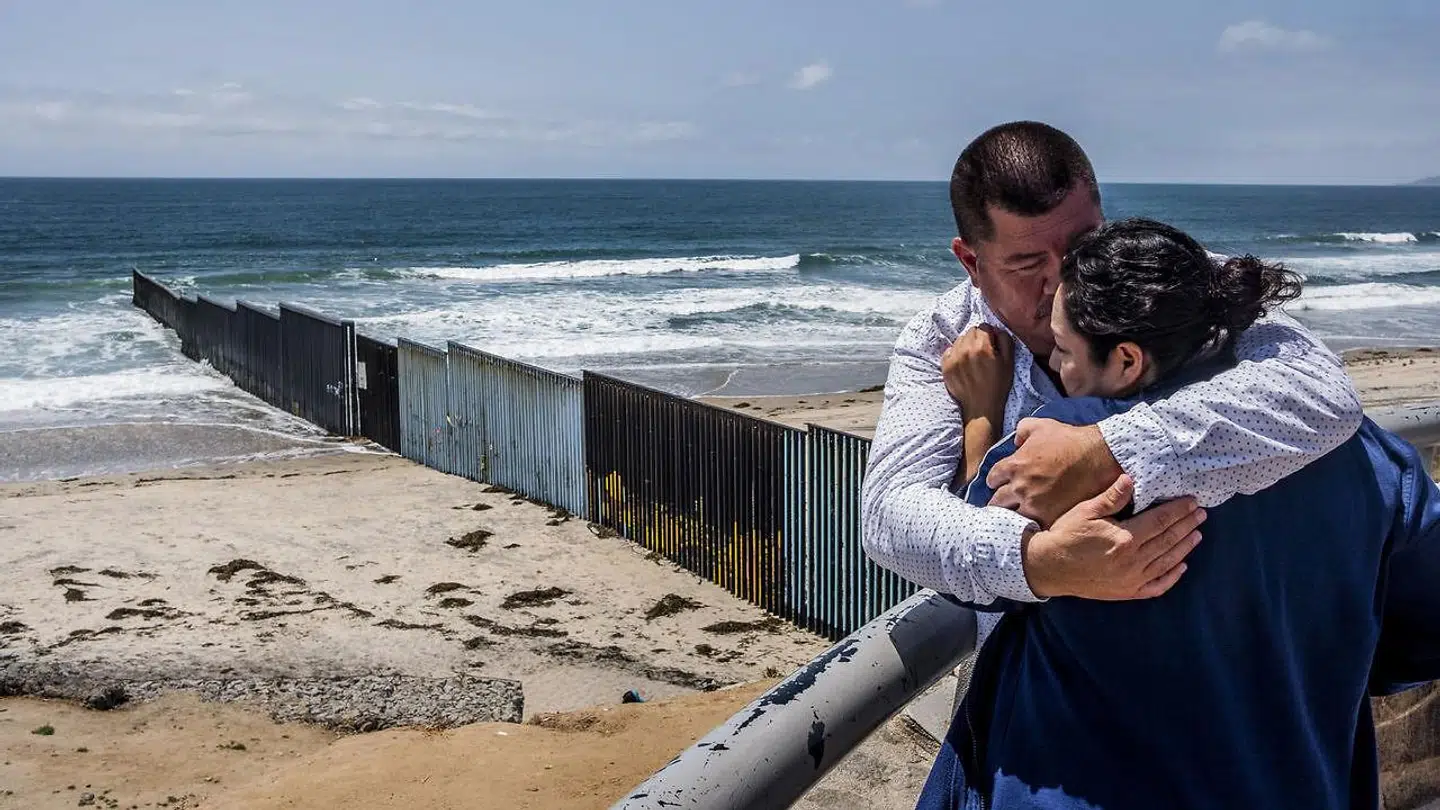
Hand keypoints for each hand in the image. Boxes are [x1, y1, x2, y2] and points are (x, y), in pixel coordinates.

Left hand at [942, 325, 1014, 422]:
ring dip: (966, 344)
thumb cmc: (998, 385)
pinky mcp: (946, 366)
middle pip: (971, 331)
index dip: (990, 334)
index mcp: (982, 347)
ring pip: (959, 340)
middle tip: (983, 352)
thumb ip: (1005, 340)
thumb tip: (996, 330)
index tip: (992, 344)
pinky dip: (956, 353)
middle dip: (978, 338)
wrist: (981, 408)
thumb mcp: (1009, 362)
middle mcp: (965, 350)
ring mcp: (953, 358)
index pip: (983, 327)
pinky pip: (949, 350)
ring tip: (973, 359)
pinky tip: (963, 363)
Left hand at [988, 418, 1122, 526]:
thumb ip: (1021, 430)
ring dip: (1015, 513)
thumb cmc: (1069, 439)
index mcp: (1014, 466)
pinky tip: (1035, 521)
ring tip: (1018, 514)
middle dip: (1000, 500)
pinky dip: (1033, 523)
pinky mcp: (1050, 516)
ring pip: (1013, 516)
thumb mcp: (1040, 425)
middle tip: (1005, 502)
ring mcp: (1034, 504)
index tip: (1001, 483)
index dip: (997, 480)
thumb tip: (1016, 442)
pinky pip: (1034, 525)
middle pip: (997, 501)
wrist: (1098, 456)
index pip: (993, 479)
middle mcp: (1020, 487)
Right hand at [1021, 475, 1204, 599]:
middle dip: (1186, 525)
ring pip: (1167, 562)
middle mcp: (1133, 560)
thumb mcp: (1086, 511)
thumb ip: (1111, 497)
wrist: (1048, 566)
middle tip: (1201, 514)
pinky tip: (1181, 566)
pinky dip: (1172, 577)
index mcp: (1124, 538)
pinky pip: (1156, 586)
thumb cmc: (1065, 535)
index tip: (1192, 501)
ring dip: (1185, 548)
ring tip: (1197, 535)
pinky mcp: (1127, 592)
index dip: (1178, 510)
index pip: (1160, 520)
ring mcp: (1131, 579)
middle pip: (1168, 540)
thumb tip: (1131, 479)